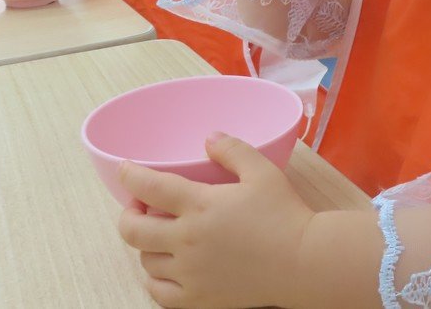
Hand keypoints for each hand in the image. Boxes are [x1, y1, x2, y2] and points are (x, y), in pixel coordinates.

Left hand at [117, 133, 313, 308]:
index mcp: (201, 205)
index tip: (126, 170)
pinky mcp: (199, 299)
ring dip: (147, 245)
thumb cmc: (285, 214)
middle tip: (140, 206)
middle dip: (129, 214)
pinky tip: (167, 267)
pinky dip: (155, 279)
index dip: (130, 176)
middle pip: (132, 229)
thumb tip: (209, 138)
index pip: (149, 187)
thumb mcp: (263, 171)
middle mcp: (188, 240)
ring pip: (145, 260)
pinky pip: (158, 292)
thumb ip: (233, 150)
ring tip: (161, 235)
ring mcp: (190, 273)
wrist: (303, 262)